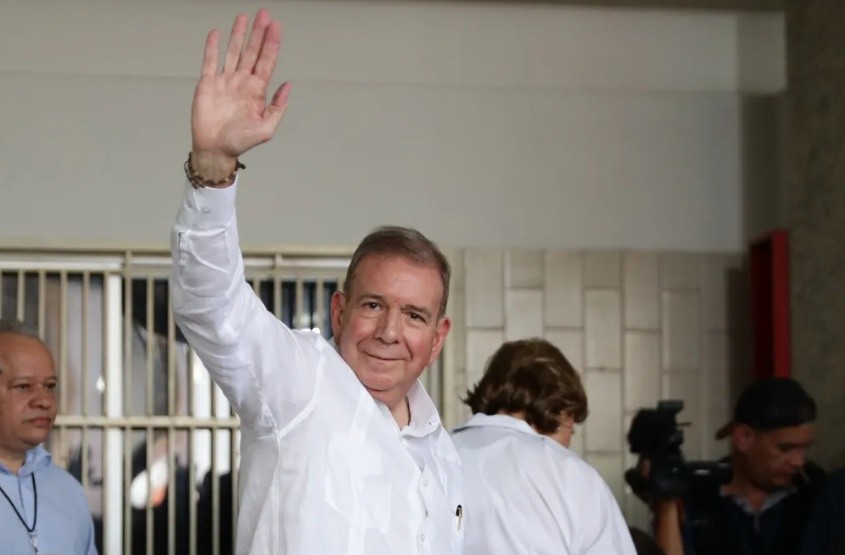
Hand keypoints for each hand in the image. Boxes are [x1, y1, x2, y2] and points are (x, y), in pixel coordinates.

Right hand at [190, 9, 290, 181]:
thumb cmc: (241, 142)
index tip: (276, 26)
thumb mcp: (266, 128)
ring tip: (243, 17)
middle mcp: (242, 82)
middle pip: (252, 52)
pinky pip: (210, 61)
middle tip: (264, 13)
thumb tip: (288, 85)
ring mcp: (225, 81)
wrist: (216, 150)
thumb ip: (277, 107)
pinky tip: (217, 33)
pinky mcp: (207, 84)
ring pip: (233, 52)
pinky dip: (212, 47)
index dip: (272, 44)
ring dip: (238, 35)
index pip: (266, 62)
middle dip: (258, 33)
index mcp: (257, 90)